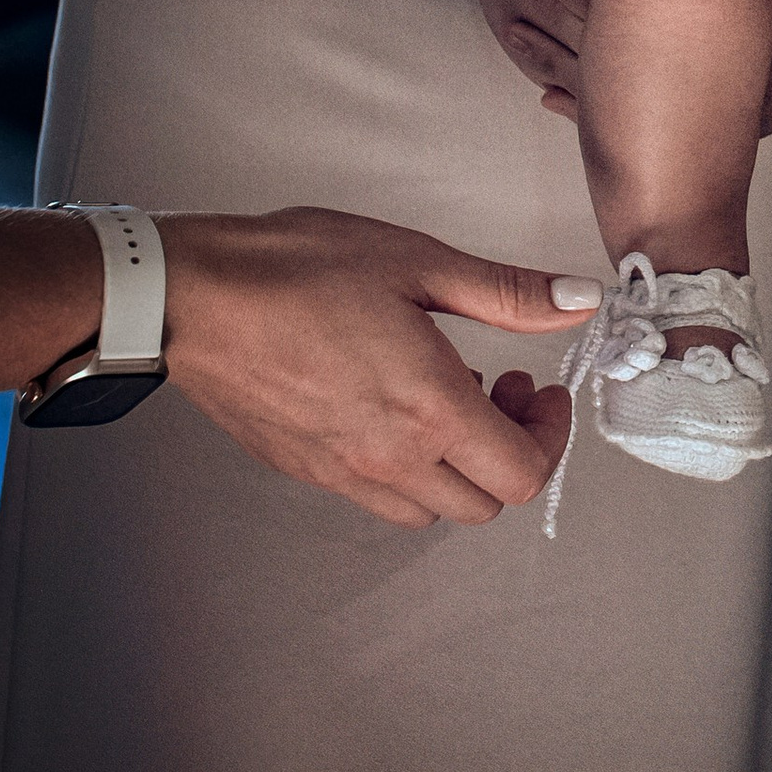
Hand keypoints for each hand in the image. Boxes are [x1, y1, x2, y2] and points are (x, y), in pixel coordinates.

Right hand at [160, 206, 598, 526]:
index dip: (550, 435)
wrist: (192, 298)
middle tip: (501, 385)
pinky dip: (408, 467)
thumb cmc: (297, 270)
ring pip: (432, 509)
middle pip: (485, 503)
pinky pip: (379, 498)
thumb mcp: (417, 262)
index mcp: (429, 409)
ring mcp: (343, 473)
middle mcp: (389, 457)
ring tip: (448, 394)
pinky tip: (393, 402)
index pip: (523, 474)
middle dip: (512, 450)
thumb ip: (507, 294)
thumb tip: (580, 301)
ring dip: (459, 465)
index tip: (538, 386)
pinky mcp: (307, 470)